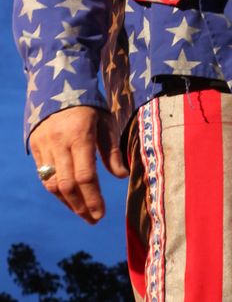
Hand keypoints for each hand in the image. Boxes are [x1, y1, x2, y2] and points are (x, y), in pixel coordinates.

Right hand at [29, 106, 128, 223]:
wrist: (59, 86)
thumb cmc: (89, 106)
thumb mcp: (106, 122)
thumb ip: (111, 150)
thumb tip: (122, 175)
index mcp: (80, 135)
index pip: (85, 175)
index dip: (93, 198)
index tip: (101, 214)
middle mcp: (59, 142)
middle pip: (67, 185)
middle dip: (81, 206)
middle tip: (93, 219)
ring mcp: (44, 145)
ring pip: (52, 184)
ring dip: (67, 202)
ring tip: (82, 212)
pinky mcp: (35, 147)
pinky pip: (44, 176)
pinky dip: (56, 190)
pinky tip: (69, 197)